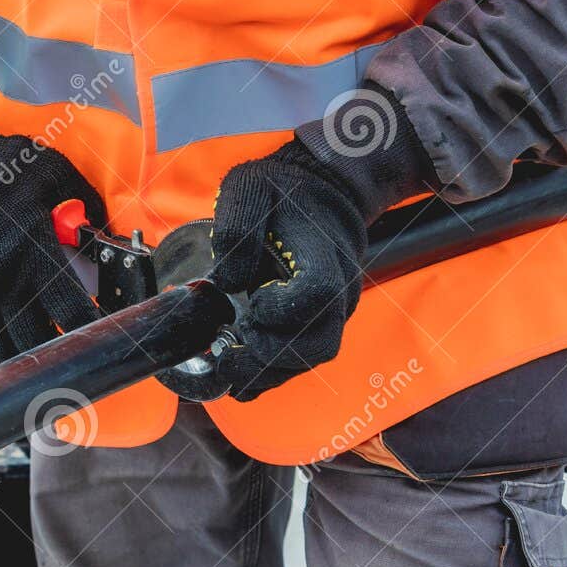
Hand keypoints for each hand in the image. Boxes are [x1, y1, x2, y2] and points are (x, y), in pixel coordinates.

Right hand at [0, 109, 103, 369]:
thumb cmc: (1, 166)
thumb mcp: (55, 174)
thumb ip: (86, 206)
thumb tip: (107, 233)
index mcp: (37, 255)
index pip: (76, 315)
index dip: (93, 334)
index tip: (104, 339)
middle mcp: (6, 282)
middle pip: (40, 343)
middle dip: (60, 356)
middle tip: (75, 359)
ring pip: (6, 349)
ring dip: (27, 362)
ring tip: (43, 369)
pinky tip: (5, 364)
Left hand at [209, 142, 371, 399]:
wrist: (324, 190)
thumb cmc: (284, 190)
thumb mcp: (250, 190)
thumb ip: (236, 231)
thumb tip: (226, 282)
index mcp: (324, 254)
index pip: (317, 295)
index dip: (282, 310)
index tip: (249, 305)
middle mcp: (340, 287)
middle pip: (319, 342)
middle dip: (269, 358)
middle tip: (227, 356)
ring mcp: (337, 308)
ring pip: (313, 357)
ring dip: (271, 373)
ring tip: (230, 369)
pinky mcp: (324, 319)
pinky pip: (306, 357)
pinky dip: (276, 372)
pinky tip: (243, 376)